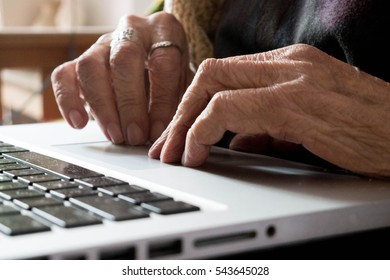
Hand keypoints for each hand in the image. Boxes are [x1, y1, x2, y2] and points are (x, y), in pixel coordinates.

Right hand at [51, 12, 192, 144]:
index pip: (162, 60)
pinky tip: (79, 123)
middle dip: (130, 103)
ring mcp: (102, 43)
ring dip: (102, 106)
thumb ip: (177, 102)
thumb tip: (164, 135)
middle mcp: (131, 30)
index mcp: (164, 30)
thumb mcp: (184, 82)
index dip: (161, 98)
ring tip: (116, 136)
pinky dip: (68, 100)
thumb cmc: (171, 74)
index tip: (159, 129)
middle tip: (136, 136)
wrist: (153, 62)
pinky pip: (63, 75)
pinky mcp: (79, 59)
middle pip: (123, 59)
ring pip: (90, 66)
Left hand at [149, 44, 389, 176]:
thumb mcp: (308, 124)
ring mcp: (292, 79)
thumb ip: (267, 128)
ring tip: (175, 154)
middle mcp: (287, 64)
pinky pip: (231, 109)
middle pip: (209, 75)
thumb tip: (233, 142)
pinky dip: (205, 131)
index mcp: (289, 64)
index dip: (192, 103)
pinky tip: (199, 152)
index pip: (222, 73)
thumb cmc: (363, 130)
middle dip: (179, 113)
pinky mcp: (296, 103)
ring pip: (212, 87)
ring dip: (186, 124)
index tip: (179, 133)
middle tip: (166, 146)